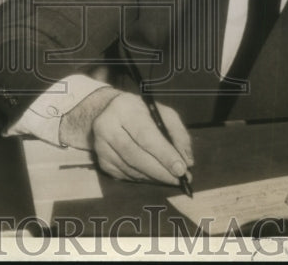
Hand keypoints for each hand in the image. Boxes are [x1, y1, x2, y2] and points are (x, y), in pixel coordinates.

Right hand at [60, 88, 193, 185]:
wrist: (107, 110)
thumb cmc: (140, 111)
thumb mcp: (161, 112)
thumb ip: (177, 133)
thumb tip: (187, 161)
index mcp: (124, 108)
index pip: (145, 135)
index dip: (164, 154)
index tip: (181, 169)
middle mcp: (106, 126)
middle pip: (135, 155)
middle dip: (161, 170)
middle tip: (179, 179)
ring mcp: (100, 145)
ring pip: (130, 168)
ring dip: (153, 177)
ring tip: (171, 178)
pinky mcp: (101, 161)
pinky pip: (125, 175)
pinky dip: (143, 178)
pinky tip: (154, 176)